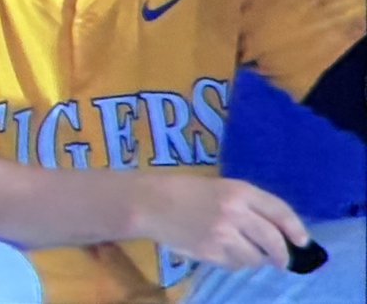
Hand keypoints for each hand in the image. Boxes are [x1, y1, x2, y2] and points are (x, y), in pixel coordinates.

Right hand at [135, 174, 310, 270]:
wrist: (148, 203)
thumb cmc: (182, 190)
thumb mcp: (218, 187)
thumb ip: (246, 204)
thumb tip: (276, 229)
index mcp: (238, 191)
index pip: (280, 211)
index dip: (296, 228)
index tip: (303, 241)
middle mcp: (235, 212)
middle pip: (273, 240)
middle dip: (282, 254)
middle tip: (281, 260)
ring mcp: (222, 234)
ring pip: (255, 257)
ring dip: (256, 259)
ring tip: (244, 253)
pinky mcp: (210, 252)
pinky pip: (234, 264)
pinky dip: (235, 262)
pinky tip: (224, 253)